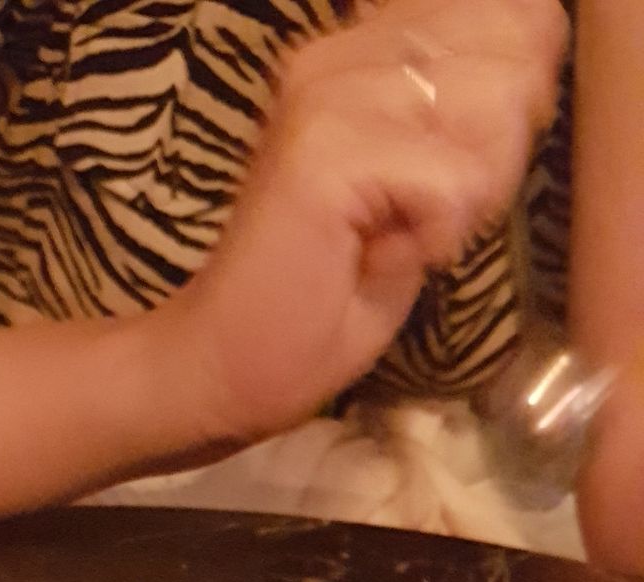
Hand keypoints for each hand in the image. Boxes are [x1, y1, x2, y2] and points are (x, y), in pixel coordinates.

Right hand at [160, 0, 568, 445]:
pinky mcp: (322, 151)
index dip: (516, 97)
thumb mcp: (419, 198)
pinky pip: (455, 179)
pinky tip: (385, 258)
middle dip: (498, 154)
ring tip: (403, 239)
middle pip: (512, 55)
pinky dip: (439, 235)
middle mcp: (338, 53)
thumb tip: (533, 81)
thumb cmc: (321, 302)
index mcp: (359, 52)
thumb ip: (468, 126)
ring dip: (468, 197)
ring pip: (492, 108)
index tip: (456, 176)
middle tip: (428, 219)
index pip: (504, 17)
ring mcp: (325, 95)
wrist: (227, 368)